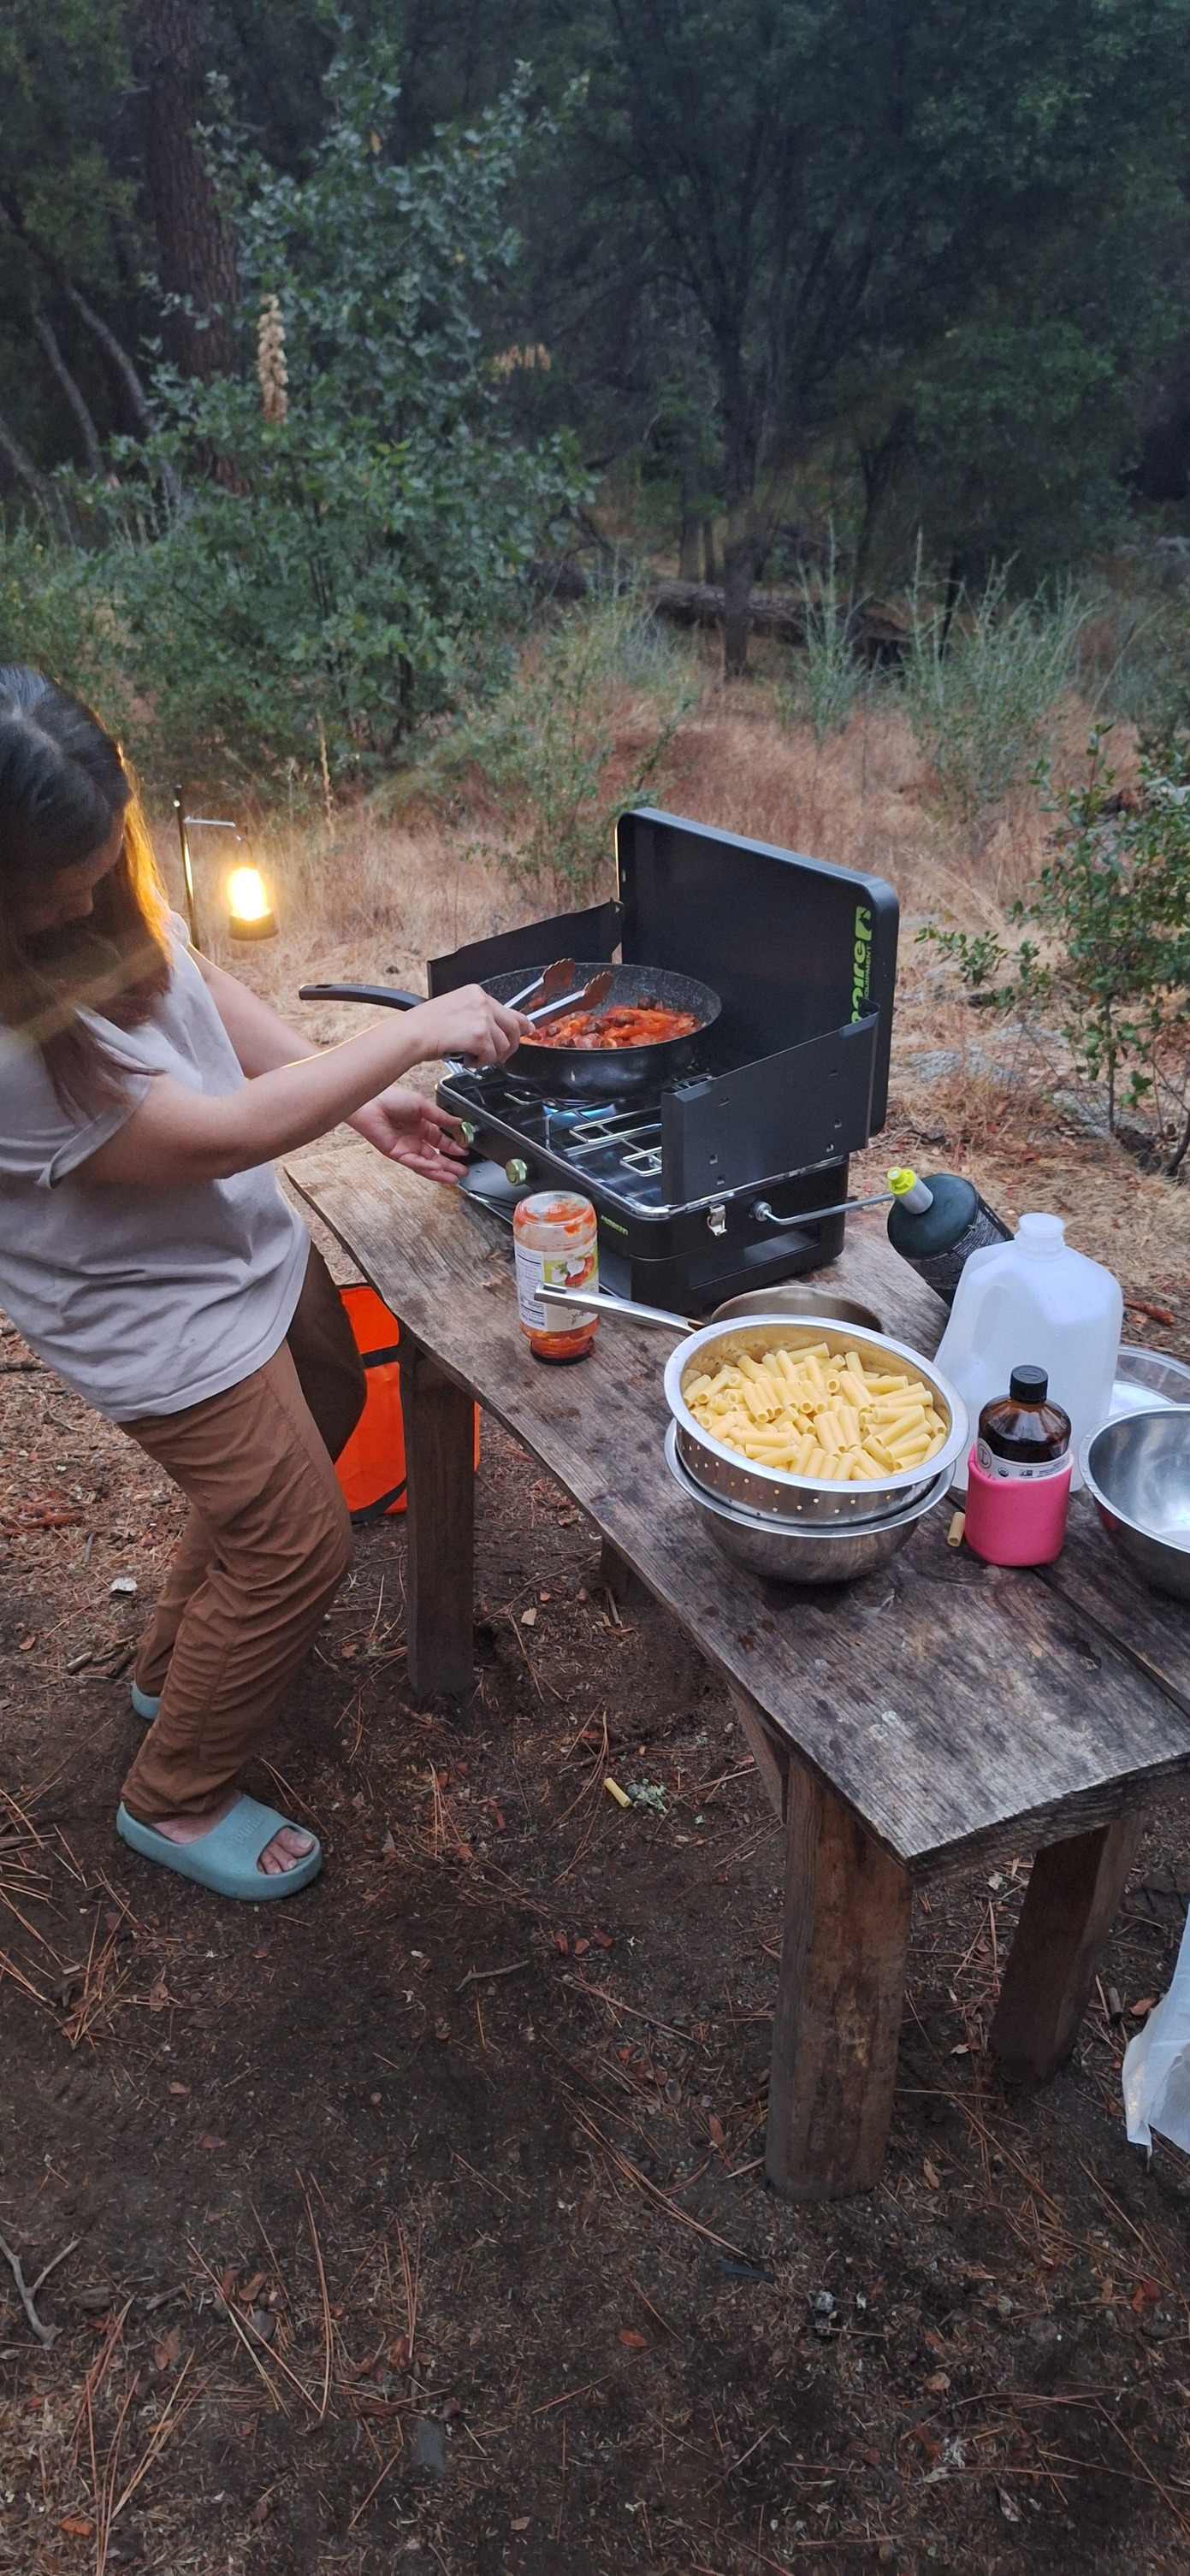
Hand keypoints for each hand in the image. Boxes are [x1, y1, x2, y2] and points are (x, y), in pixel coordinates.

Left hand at [349, 1085, 469, 1182]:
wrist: (371, 1103)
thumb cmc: (390, 1098)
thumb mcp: (422, 1104)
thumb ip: (441, 1116)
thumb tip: (458, 1122)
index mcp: (421, 1126)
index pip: (441, 1142)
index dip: (453, 1147)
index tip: (464, 1151)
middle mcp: (414, 1139)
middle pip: (436, 1157)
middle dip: (450, 1165)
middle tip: (463, 1171)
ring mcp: (406, 1148)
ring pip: (426, 1164)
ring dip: (441, 1172)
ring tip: (454, 1178)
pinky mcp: (397, 1154)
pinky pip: (414, 1163)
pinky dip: (426, 1166)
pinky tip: (438, 1168)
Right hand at [409, 983, 529, 1065]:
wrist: (412, 1034)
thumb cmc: (425, 1026)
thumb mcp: (455, 1010)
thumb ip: (478, 1016)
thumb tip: (497, 1031)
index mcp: (476, 993)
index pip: (509, 1009)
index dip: (521, 1024)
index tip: (527, 1030)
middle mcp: (482, 1002)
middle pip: (514, 1028)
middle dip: (509, 1046)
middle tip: (498, 1056)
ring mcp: (482, 1017)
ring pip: (503, 1045)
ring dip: (489, 1056)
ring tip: (471, 1056)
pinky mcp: (480, 1035)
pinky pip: (491, 1056)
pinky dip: (480, 1062)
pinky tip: (466, 1059)